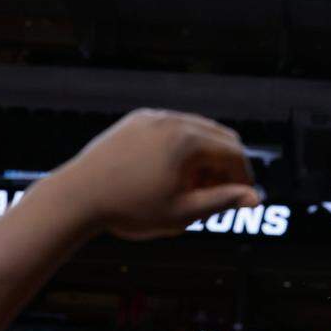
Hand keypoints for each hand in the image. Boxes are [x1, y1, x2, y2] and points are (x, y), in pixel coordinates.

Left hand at [50, 109, 258, 240]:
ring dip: (205, 154)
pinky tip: (168, 171)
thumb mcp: (182, 212)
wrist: (75, 198)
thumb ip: (223, 202)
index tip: (238, 198)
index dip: (243, 178)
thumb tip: (255, 198)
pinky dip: (181, 145)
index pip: (234, 153)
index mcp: (189, 141)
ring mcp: (155, 117)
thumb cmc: (128, 209)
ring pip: (198, 129)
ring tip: (191, 185)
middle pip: (221, 137)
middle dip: (225, 164)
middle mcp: (175, 121)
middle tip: (216, 193)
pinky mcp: (138, 119)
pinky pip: (173, 127)